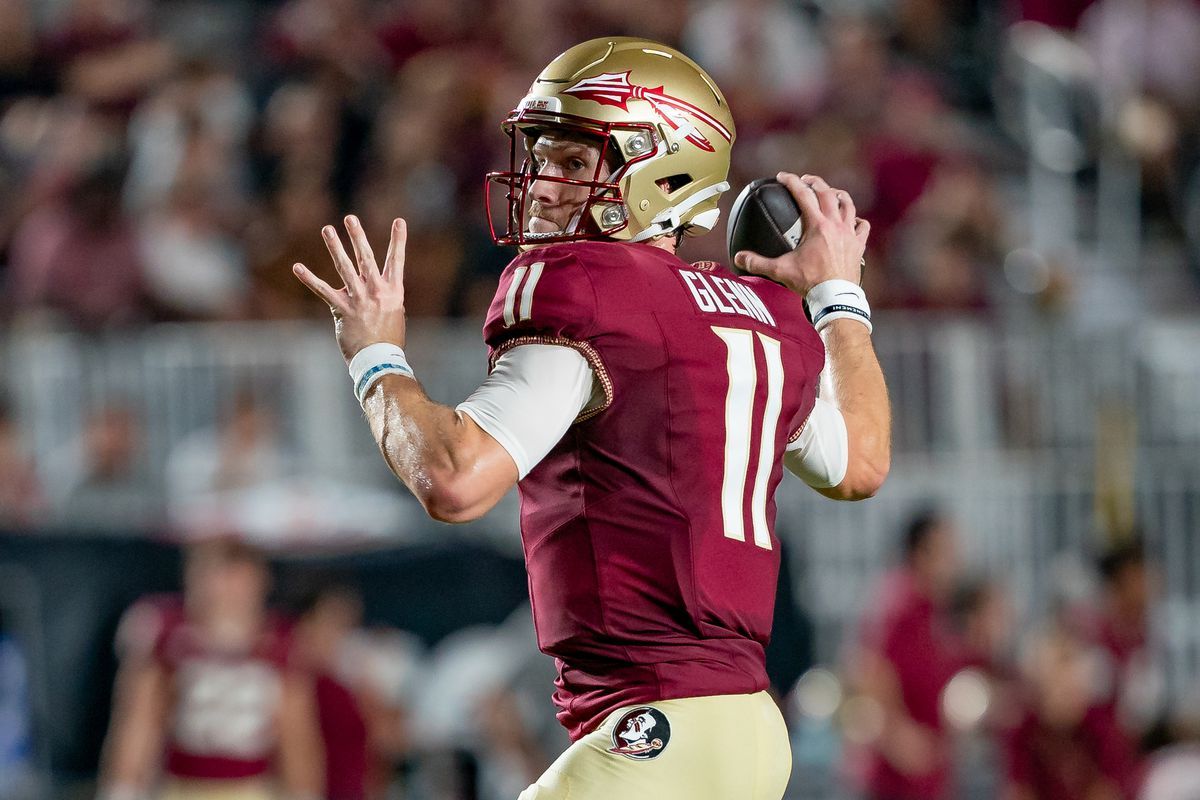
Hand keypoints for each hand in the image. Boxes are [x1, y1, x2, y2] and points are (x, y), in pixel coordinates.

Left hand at [293, 215, 407, 362]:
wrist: (380, 360)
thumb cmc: (388, 340)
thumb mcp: (395, 314)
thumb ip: (385, 297)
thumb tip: (377, 289)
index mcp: (393, 292)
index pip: (396, 261)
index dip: (399, 240)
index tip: (399, 221)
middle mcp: (377, 292)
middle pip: (366, 258)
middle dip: (358, 237)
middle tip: (350, 218)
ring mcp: (359, 300)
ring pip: (345, 268)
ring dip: (335, 247)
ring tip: (327, 229)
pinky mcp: (342, 310)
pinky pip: (323, 290)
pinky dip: (309, 278)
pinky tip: (298, 267)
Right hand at [733, 172, 869, 295]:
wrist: (835, 296)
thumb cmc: (810, 282)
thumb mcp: (780, 270)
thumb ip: (758, 262)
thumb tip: (740, 257)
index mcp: (817, 225)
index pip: (803, 194)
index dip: (791, 181)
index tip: (782, 176)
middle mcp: (835, 225)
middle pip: (827, 193)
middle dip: (815, 182)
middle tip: (806, 180)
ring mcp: (849, 234)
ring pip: (848, 205)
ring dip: (838, 195)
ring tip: (831, 193)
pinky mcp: (858, 245)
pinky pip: (862, 226)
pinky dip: (857, 220)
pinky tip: (853, 221)